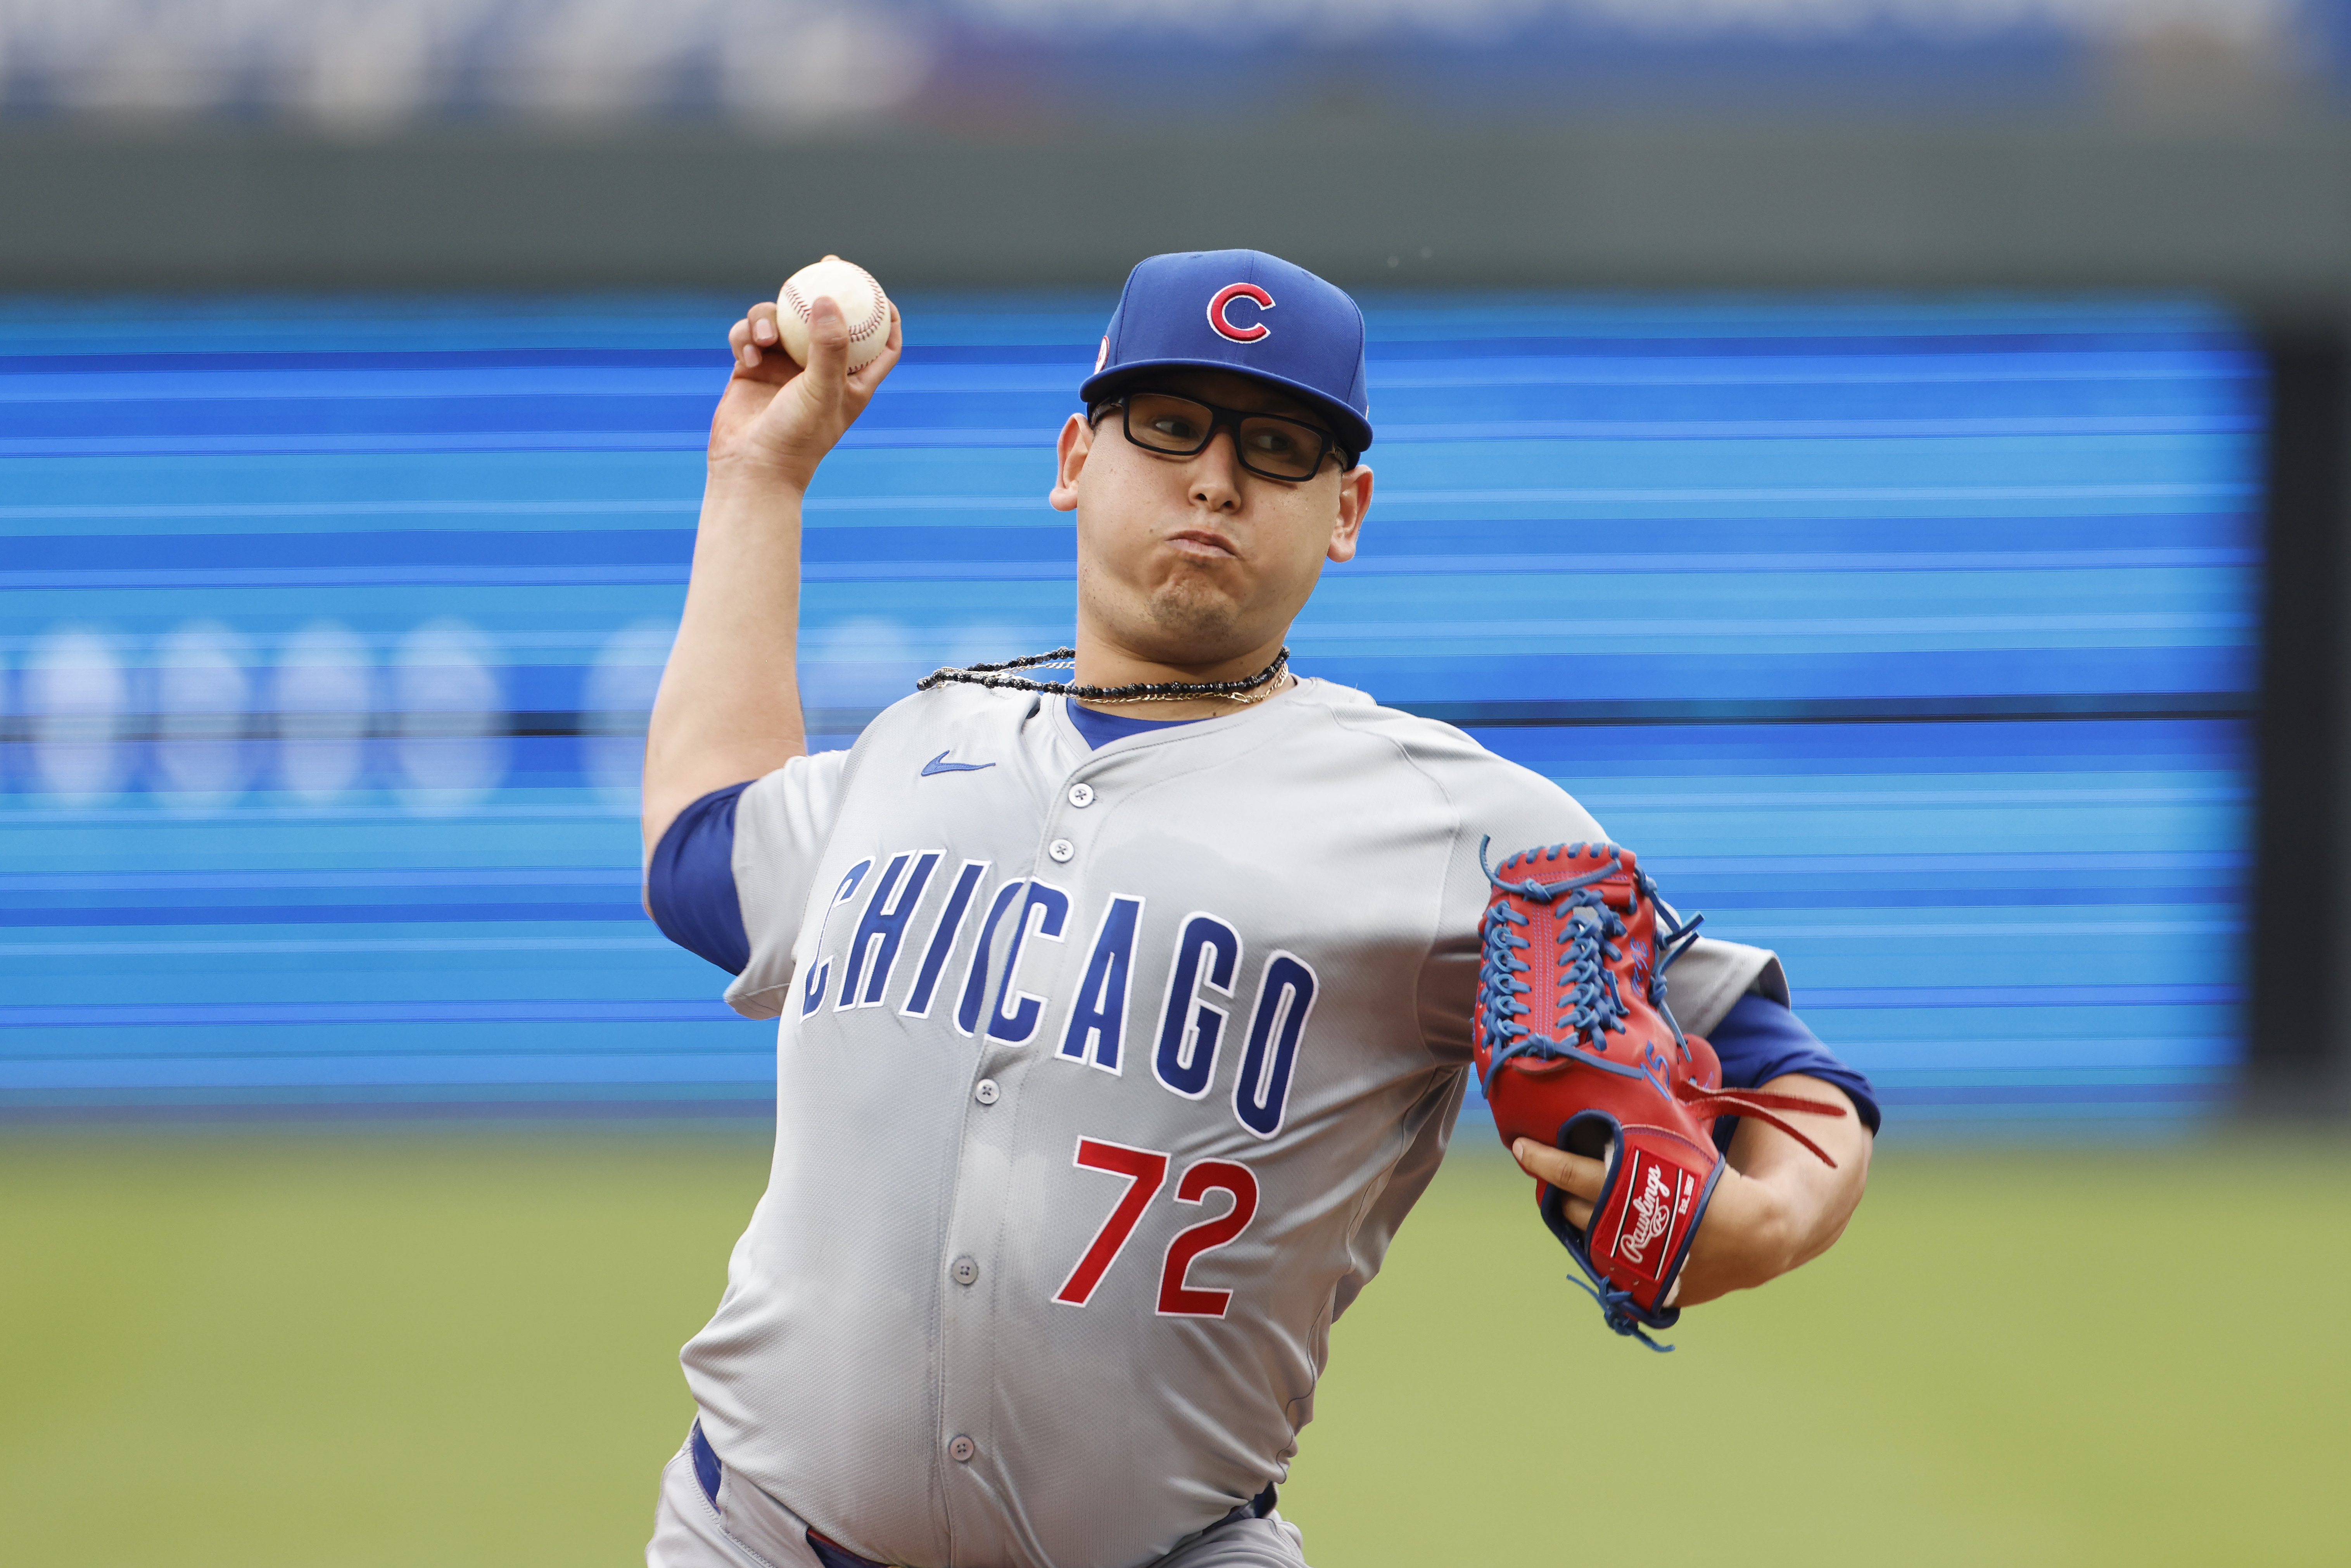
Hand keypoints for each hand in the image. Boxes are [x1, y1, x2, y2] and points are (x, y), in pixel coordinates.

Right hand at [713, 281, 901, 490]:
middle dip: (826, 292)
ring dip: (768, 318)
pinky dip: (745, 338)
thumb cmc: (796, 438)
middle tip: (826, 265)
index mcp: (851, 380)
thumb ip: (829, 346)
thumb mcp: (822, 390)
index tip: (877, 289)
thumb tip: (829, 300)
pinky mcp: (752, 368)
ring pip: (780, 321)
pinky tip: (746, 357)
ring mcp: (784, 368)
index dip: (884, 316)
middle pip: (828, 320)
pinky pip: (749, 336)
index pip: (879, 343)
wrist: (750, 468)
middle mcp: (818, 370)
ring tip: (763, 338)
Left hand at [1509, 1073, 1868, 1307]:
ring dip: (1577, 1215)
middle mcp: (1635, 1238)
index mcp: (1644, 1197)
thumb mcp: (1691, 1148)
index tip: (1519, 1145)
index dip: (1546, 1161)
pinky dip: (1604, 1243)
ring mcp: (1639, 1270)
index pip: (1577, 1177)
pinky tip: (1606, 1222)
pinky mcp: (1649, 1290)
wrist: (1764, 1238)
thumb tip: (1638, 1070)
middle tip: (1550, 1166)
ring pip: (1587, 1239)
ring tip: (1576, 1192)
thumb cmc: (1725, 1181)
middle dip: (1558, 1189)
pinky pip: (1609, 1264)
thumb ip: (1659, 1126)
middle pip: (1575, 1210)